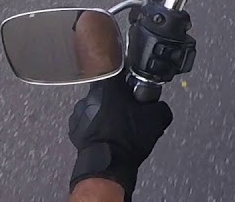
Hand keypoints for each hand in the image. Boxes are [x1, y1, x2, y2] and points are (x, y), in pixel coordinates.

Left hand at [68, 75, 172, 198]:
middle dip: (119, 98)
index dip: (131, 78)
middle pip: (108, 90)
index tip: (137, 87)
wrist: (108, 165)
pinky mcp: (74, 128)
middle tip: (131, 111)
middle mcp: (90, 94)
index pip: (120, 70)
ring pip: (97, 106)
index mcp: (109, 85)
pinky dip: (95, 126)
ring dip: (105, 112)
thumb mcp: (157, 118)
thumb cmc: (129, 138)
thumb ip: (160, 105)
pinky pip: (87, 122)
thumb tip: (158, 105)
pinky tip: (107, 136)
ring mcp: (79, 112)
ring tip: (119, 127)